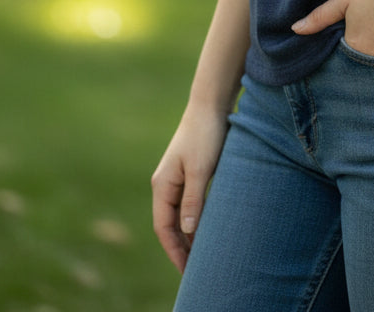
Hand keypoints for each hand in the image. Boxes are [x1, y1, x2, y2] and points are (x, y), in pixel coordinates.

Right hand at [151, 105, 228, 272]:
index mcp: (162, 185)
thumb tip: (188, 232)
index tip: (187, 270)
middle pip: (169, 225)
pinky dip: (195, 220)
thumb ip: (193, 200)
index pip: (164, 227)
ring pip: (179, 216)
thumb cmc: (205, 135)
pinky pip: (188, 205)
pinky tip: (206, 229)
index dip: (174, 250)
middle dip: (180, 248)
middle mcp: (166, 184)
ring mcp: (177, 178)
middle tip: (195, 270)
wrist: (211, 104)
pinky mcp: (190, 173)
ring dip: (188, 236)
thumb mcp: (200, 169)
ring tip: (201, 256)